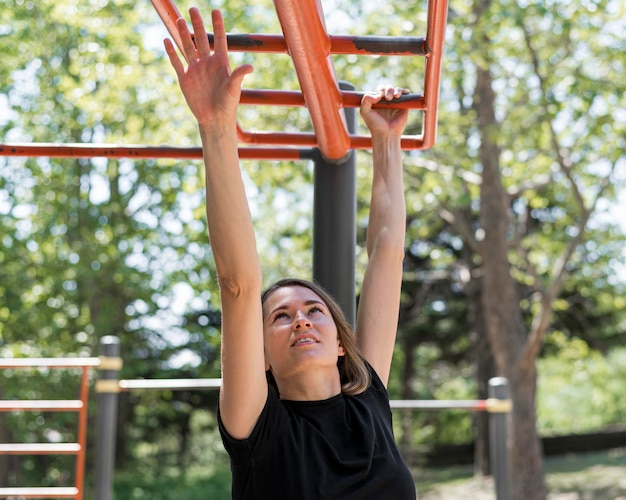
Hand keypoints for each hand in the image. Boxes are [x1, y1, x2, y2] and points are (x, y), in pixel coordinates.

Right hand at [164, 8, 252, 127]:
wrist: (214, 119)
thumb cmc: (227, 105)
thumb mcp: (234, 89)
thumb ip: (239, 76)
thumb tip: (250, 66)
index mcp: (221, 63)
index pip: (220, 40)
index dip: (218, 26)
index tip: (216, 11)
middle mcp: (207, 63)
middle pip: (202, 39)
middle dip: (198, 25)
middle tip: (193, 9)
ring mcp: (195, 69)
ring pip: (188, 48)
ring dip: (184, 35)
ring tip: (180, 20)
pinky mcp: (185, 78)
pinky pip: (177, 62)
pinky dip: (172, 52)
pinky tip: (167, 40)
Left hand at [360, 85, 409, 137]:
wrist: (386, 134)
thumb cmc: (375, 125)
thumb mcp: (364, 112)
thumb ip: (366, 100)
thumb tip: (378, 94)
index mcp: (377, 101)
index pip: (380, 89)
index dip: (380, 90)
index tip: (380, 97)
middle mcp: (387, 101)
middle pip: (388, 88)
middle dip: (388, 90)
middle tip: (388, 98)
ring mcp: (396, 103)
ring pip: (397, 90)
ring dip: (396, 90)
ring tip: (395, 97)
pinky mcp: (404, 106)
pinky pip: (406, 95)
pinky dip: (405, 91)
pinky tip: (403, 94)